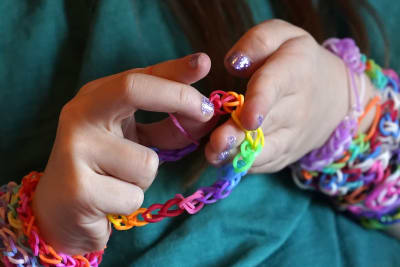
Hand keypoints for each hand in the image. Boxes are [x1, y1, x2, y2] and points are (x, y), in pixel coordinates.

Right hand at [33, 53, 214, 253]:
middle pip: (133, 90)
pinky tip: (107, 202)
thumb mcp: (134, 140)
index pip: (138, 77)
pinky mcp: (79, 189)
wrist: (58, 212)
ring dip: (144, 179)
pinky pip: (135, 195)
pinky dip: (130, 202)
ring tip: (118, 182)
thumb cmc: (104, 171)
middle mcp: (79, 115)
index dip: (174, 70)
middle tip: (208, 112)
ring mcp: (75, 150)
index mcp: (94, 99)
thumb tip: (205, 114)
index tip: (204, 63)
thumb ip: (166, 127)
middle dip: (178, 97)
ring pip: (146, 162)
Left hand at [205, 19, 375, 171]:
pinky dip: (245, 165)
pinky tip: (223, 160)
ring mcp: (293, 136)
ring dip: (239, 157)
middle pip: (267, 125)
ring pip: (267, 152)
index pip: (276, 86)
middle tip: (216, 143)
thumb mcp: (283, 37)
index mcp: (294, 71)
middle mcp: (297, 108)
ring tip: (214, 156)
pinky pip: (266, 164)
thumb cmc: (297, 61)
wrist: (332, 95)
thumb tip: (233, 64)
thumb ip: (258, 42)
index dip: (260, 102)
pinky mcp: (286, 154)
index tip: (248, 118)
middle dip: (240, 136)